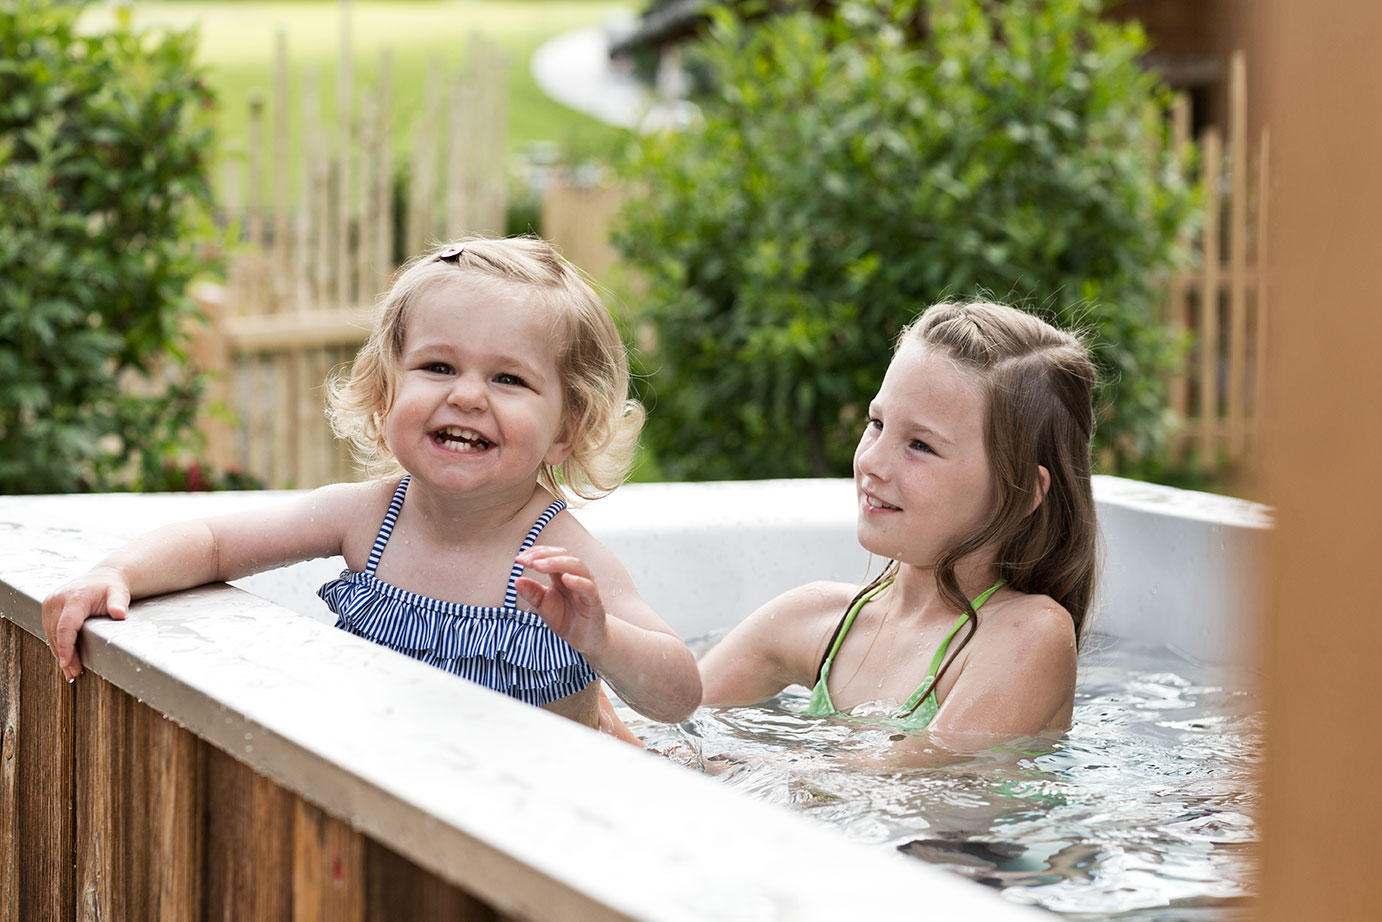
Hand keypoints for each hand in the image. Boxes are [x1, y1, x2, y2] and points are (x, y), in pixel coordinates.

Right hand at [41, 566, 130, 680]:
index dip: (65, 647)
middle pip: (57, 634)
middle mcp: (58, 600)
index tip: (67, 664)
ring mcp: (50, 603)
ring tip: (71, 670)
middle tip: (74, 674)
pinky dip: (57, 644)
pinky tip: (65, 657)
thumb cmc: (112, 587)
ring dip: (59, 653)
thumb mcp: (119, 593)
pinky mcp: (48, 608)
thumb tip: (120, 614)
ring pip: (51, 634)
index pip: (65, 627)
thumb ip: (118, 603)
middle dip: (65, 656)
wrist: (103, 577)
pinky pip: (50, 630)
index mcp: (74, 597)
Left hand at [513, 545, 607, 655]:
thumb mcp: (543, 605)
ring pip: (576, 566)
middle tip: (527, 560)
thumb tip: (517, 580)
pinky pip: (589, 588)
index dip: (536, 554)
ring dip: (556, 563)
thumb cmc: (565, 618)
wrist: (584, 639)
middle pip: (564, 555)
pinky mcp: (593, 602)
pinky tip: (566, 578)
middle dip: (544, 555)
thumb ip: (531, 593)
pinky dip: (578, 581)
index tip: (519, 559)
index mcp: (561, 575)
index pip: (551, 555)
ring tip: (539, 565)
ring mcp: (586, 587)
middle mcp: (575, 576)